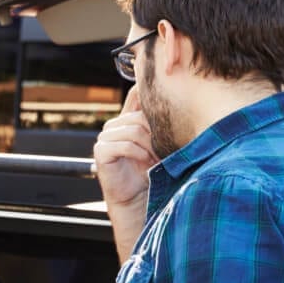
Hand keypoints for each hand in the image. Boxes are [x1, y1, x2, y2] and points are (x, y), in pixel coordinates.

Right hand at [93, 87, 155, 211]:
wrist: (135, 195)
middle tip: (166, 150)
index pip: (135, 94)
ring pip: (133, 131)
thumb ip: (162, 126)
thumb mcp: (159, 144)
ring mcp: (105, 137)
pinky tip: (146, 162)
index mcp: (127, 119)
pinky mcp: (101, 151)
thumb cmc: (149, 169)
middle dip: (156, 134)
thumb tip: (182, 103)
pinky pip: (124, 145)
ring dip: (150, 146)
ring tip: (157, 159)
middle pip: (139, 118)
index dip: (146, 90)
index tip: (166, 87)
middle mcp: (114, 125)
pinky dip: (139, 154)